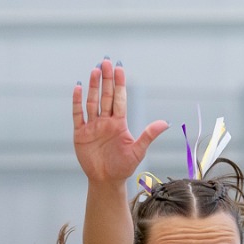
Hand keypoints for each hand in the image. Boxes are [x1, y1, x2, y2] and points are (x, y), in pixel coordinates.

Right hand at [73, 59, 166, 183]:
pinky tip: (79, 87)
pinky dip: (77, 102)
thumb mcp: (138, 151)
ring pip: (92, 102)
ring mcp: (92, 126)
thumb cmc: (123, 167)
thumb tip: (166, 122)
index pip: (119, 99)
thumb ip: (149, 135)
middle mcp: (105, 121)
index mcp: (119, 123)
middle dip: (106, 79)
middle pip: (105, 96)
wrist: (106, 181)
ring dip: (93, 87)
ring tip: (95, 70)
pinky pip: (78, 115)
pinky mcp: (80, 133)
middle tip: (106, 62)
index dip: (119, 84)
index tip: (119, 68)